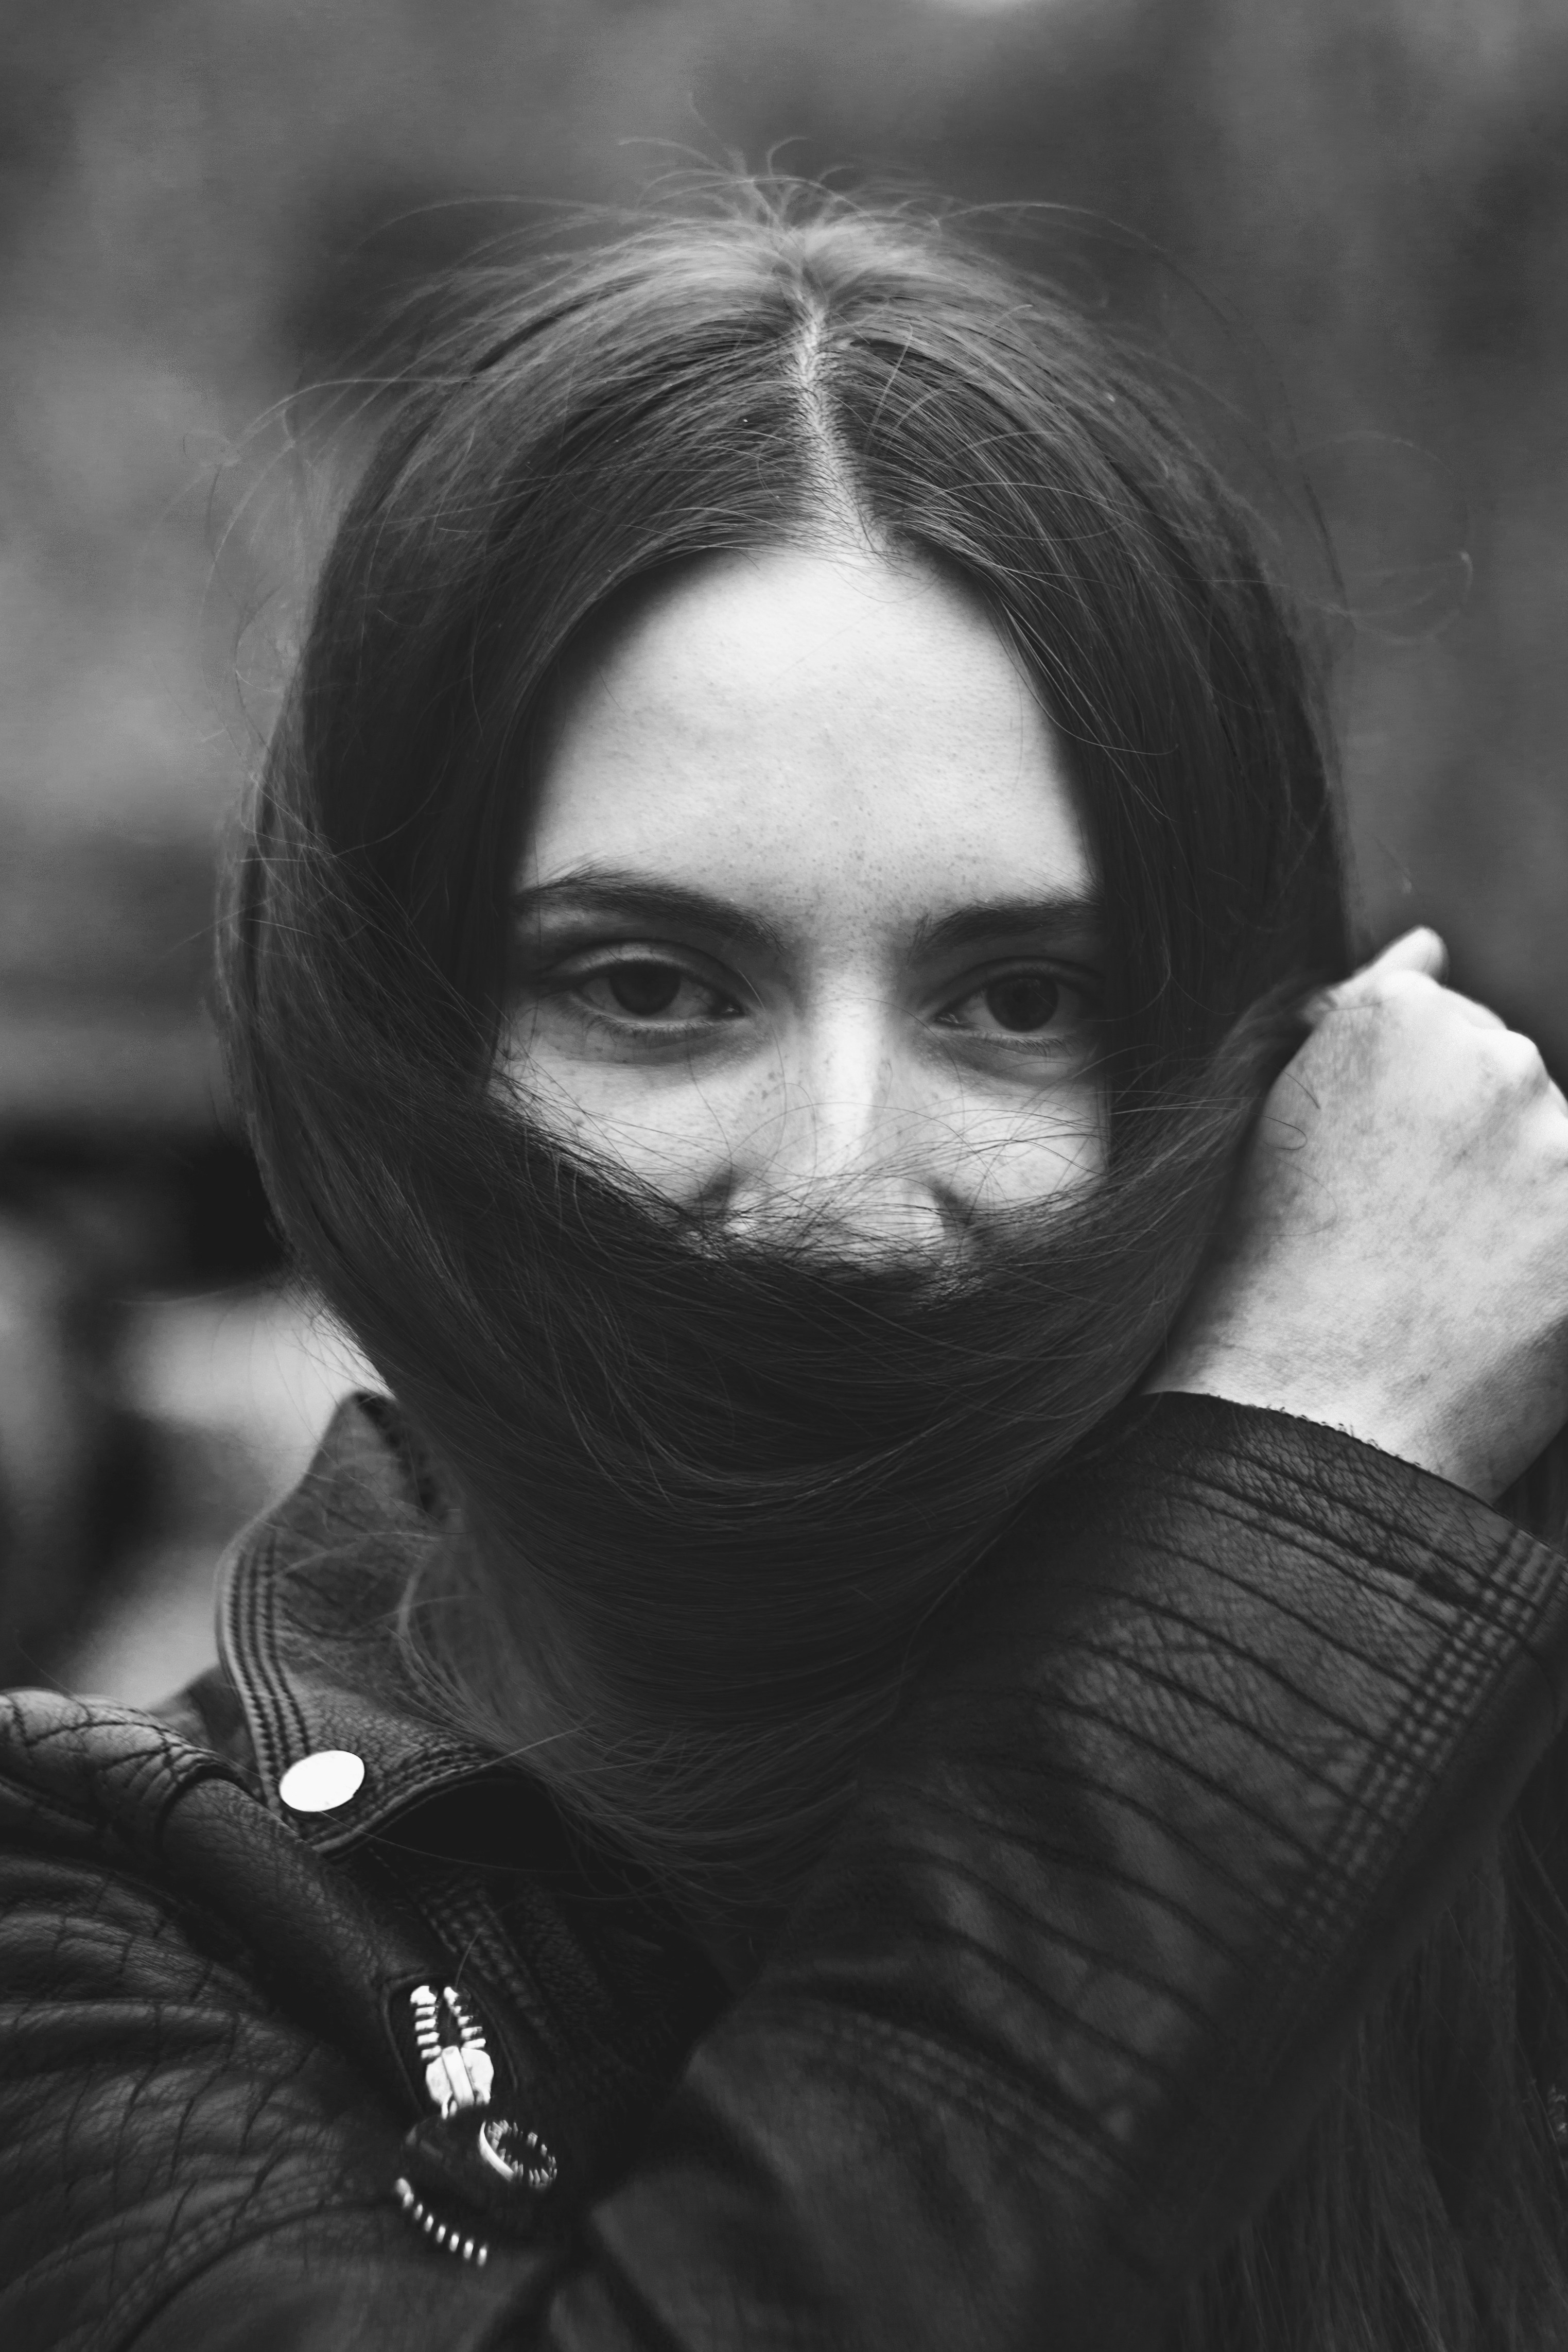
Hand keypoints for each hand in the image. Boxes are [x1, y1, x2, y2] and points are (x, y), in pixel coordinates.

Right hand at [1146, 929, 1567, 1498]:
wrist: (1304, 1415)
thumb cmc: (1263, 1274)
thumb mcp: (1276, 1122)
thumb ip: (1359, 1019)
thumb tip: (1430, 945)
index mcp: (1399, 1015)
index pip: (1441, 1026)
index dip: (1408, 1112)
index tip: (1383, 1176)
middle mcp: (1495, 1056)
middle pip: (1506, 1084)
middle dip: (1470, 1150)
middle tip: (1405, 1239)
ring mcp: (1561, 1143)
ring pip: (1553, 1155)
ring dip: (1519, 1206)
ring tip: (1443, 1285)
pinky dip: (1548, 1262)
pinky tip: (1499, 1310)